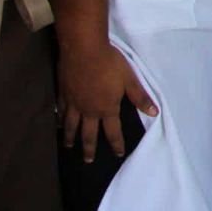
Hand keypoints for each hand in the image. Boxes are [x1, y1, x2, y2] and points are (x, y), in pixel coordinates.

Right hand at [57, 39, 156, 161]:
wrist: (83, 49)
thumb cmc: (110, 63)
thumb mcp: (130, 79)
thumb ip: (140, 97)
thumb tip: (154, 113)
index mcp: (107, 108)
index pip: (113, 131)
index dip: (116, 144)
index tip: (118, 154)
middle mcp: (89, 110)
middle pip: (88, 134)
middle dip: (89, 148)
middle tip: (88, 161)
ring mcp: (73, 103)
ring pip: (71, 125)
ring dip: (71, 137)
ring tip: (69, 146)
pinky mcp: (63, 93)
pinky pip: (60, 110)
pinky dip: (59, 119)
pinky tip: (57, 123)